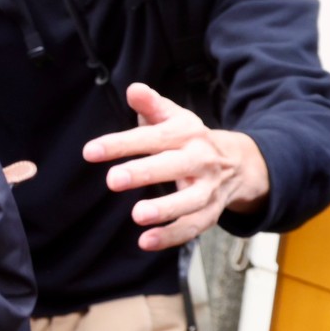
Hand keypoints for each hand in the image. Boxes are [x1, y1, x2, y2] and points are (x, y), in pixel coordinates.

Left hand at [83, 82, 269, 250]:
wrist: (239, 163)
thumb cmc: (190, 138)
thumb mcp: (174, 117)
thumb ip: (151, 105)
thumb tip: (134, 89)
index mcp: (186, 134)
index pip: (152, 137)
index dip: (121, 143)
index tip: (90, 152)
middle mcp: (200, 160)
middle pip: (174, 166)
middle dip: (144, 173)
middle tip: (112, 180)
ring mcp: (208, 188)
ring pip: (190, 201)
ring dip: (165, 210)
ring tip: (137, 215)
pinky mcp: (210, 212)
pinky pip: (194, 227)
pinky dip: (172, 236)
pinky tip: (146, 241)